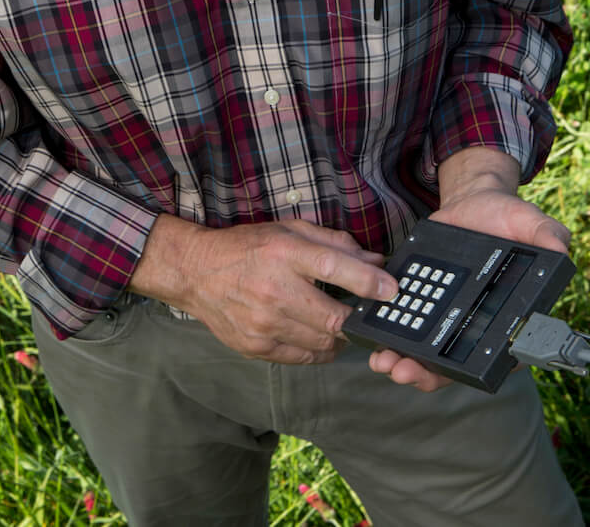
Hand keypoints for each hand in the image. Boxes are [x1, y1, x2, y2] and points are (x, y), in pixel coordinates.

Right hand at [131, 215, 397, 365]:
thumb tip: (376, 261)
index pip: (333, 267)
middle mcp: (274, 290)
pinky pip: (303, 357)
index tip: (392, 290)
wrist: (197, 272)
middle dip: (358, 321)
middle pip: (333, 318)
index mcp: (284, 253)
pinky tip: (317, 335)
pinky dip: (318, 350)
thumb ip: (334, 244)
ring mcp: (264, 324)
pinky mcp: (256, 347)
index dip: (367, 281)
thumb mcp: (289, 230)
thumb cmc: (248, 246)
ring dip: (340, 338)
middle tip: (368, 316)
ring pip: (323, 345)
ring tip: (342, 325)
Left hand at [367, 149, 570, 392]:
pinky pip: (412, 328)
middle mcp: (480, 323)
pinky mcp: (428, 303)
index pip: (500, 357)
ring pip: (431, 353)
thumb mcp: (530, 221)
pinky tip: (376, 341)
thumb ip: (548, 234)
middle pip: (456, 363)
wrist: (472, 203)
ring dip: (407, 364)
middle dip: (429, 374)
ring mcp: (451, 316)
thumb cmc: (507, 217)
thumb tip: (560, 252)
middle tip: (405, 371)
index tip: (457, 375)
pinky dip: (394, 339)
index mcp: (511, 315)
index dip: (480, 372)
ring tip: (385, 363)